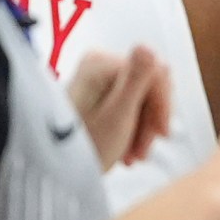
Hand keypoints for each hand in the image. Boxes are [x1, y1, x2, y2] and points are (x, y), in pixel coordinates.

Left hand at [67, 45, 172, 168]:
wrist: (57, 172)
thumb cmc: (85, 147)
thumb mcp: (117, 115)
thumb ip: (136, 80)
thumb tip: (147, 47)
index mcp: (102, 63)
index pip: (154, 74)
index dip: (162, 105)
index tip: (162, 133)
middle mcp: (99, 64)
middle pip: (147, 88)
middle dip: (149, 122)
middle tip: (141, 151)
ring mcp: (97, 79)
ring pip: (140, 100)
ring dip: (141, 130)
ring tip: (132, 156)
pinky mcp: (96, 94)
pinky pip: (127, 106)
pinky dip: (130, 129)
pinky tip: (125, 150)